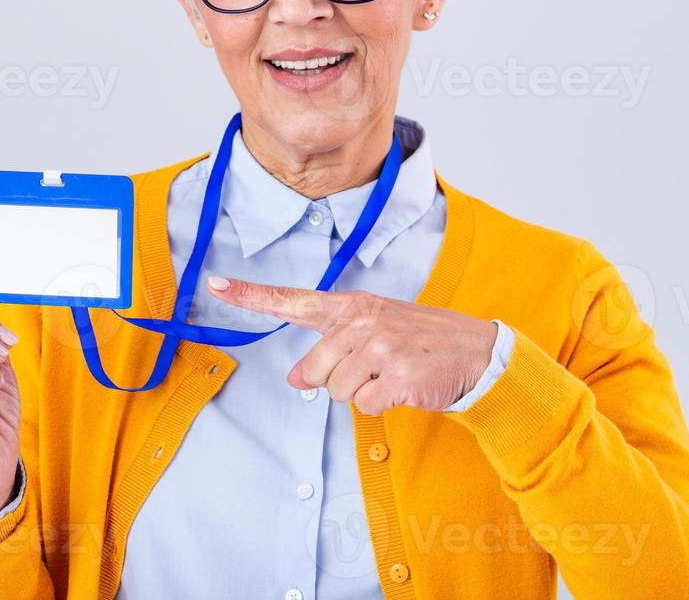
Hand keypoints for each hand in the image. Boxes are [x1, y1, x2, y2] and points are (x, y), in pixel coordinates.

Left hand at [209, 277, 497, 413]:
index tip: (213, 283)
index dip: (249, 295)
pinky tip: (402, 386)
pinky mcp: (396, 377)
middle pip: (313, 370)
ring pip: (335, 392)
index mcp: (350, 305)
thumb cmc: (416, 341)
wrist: (474, 350)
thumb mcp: (372, 333)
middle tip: (371, 369)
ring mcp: (379, 348)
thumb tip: (296, 380)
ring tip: (390, 374)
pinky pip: (364, 406)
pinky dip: (381, 405)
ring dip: (360, 393)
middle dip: (335, 381)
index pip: (290, 300)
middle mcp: (360, 321)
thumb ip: (330, 349)